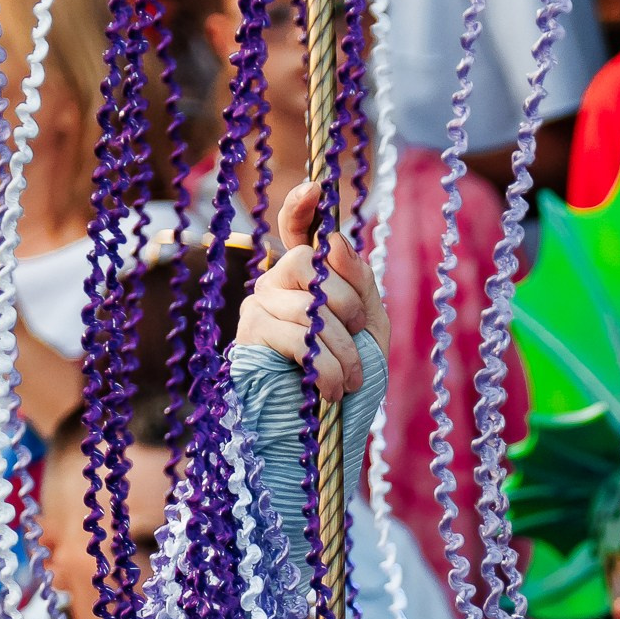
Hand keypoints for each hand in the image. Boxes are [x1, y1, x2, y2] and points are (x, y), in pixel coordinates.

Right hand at [236, 181, 389, 401]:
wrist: (326, 432)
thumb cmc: (348, 378)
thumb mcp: (369, 326)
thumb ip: (358, 281)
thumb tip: (334, 240)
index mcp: (306, 278)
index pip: (296, 230)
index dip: (301, 206)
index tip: (317, 186)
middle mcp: (275, 284)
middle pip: (309, 262)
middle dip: (347, 301)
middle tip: (360, 334)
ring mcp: (257, 307)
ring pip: (308, 306)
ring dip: (342, 348)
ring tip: (350, 379)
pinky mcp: (250, 338)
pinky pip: (297, 337)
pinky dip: (324, 366)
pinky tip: (330, 389)